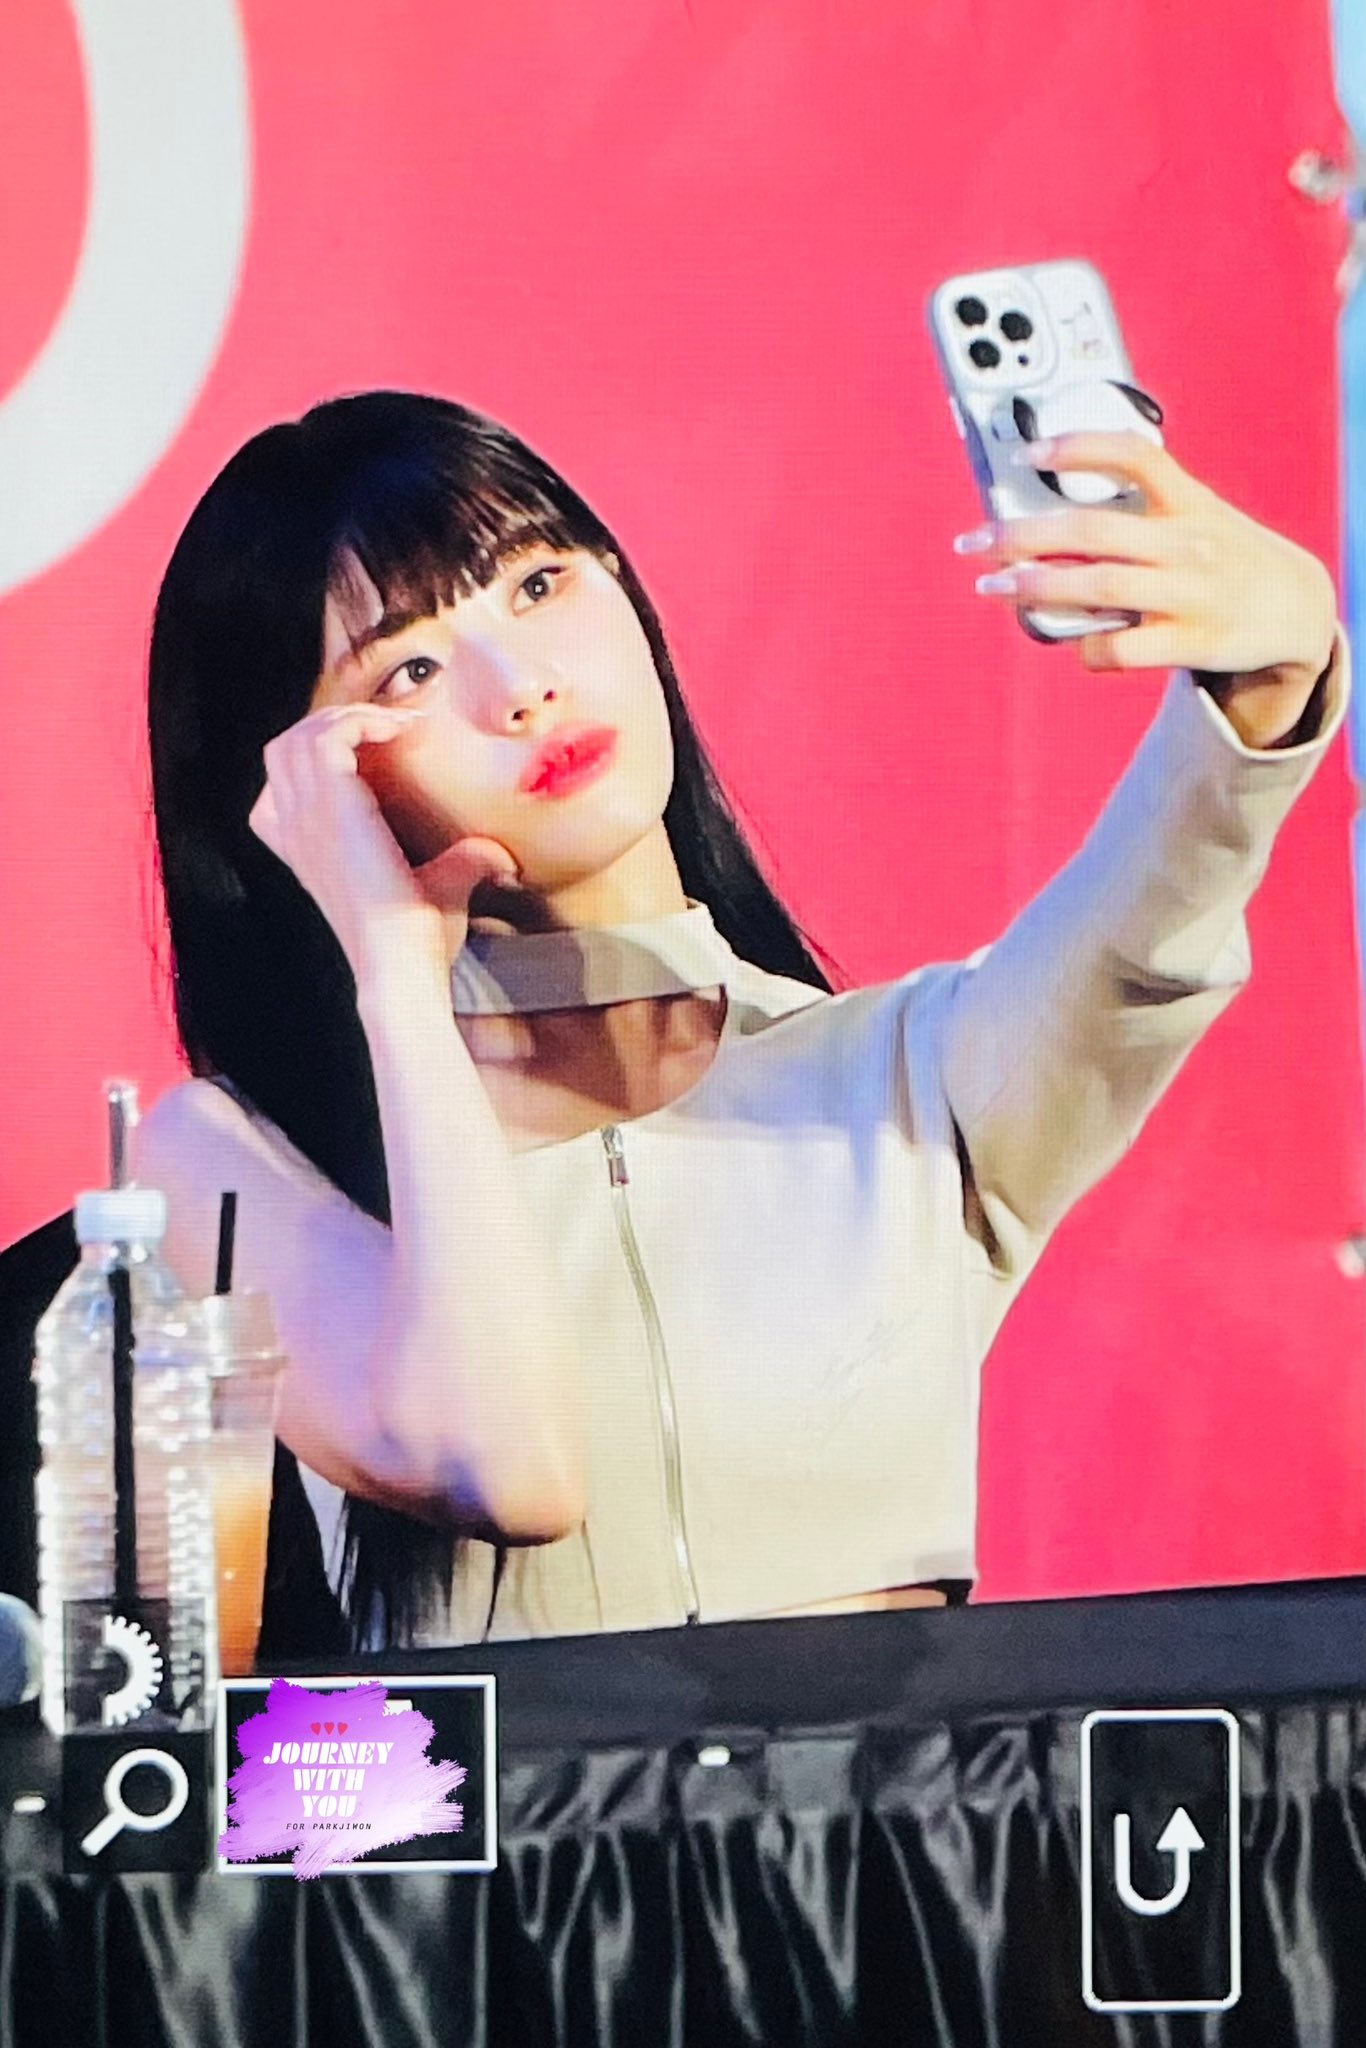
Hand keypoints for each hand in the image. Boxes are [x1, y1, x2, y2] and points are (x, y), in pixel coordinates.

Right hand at [247, 704, 519, 978]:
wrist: (403, 966)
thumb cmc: (417, 940)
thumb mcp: (440, 889)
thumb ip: (464, 864)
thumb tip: (503, 858)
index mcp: (307, 848)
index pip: (285, 782)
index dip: (324, 753)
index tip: (382, 746)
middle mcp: (298, 831)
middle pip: (284, 749)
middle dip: (331, 723)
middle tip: (387, 727)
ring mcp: (308, 819)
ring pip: (299, 737)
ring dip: (347, 717)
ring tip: (395, 724)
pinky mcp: (332, 809)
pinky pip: (327, 737)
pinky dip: (362, 721)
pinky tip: (403, 731)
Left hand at [961, 433, 1338, 746]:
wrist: (1296, 610)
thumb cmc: (1221, 558)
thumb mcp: (1195, 516)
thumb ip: (1136, 514)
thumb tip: (1044, 526)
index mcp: (1189, 501)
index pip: (1136, 457)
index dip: (1081, 448)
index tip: (1029, 454)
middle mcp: (1188, 544)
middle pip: (1094, 531)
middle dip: (1025, 536)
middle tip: (976, 542)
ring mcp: (1190, 594)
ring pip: (1100, 587)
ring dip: (1038, 587)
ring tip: (995, 588)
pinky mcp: (1191, 642)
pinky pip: (1122, 648)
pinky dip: (1087, 648)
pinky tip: (1075, 643)